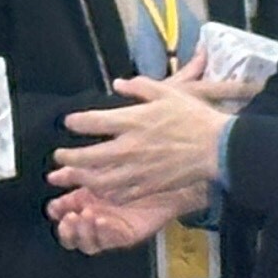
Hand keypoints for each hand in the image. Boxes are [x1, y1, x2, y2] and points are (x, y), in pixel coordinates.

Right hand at [50, 181, 190, 253]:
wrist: (165, 174)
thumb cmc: (135, 168)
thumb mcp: (100, 167)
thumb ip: (75, 173)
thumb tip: (53, 176)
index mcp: (85, 202)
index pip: (63, 215)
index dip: (57, 214)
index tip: (55, 207)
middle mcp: (96, 218)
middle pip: (72, 236)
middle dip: (67, 229)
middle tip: (69, 217)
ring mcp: (111, 229)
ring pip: (89, 243)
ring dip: (84, 231)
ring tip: (86, 216)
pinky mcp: (128, 234)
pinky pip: (112, 240)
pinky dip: (105, 231)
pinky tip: (102, 220)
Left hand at [53, 71, 238, 209]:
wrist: (218, 147)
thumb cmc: (194, 117)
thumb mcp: (167, 92)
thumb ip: (139, 87)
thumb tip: (117, 84)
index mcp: (133, 121)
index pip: (92, 122)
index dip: (75, 122)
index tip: (69, 123)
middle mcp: (129, 147)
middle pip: (88, 156)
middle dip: (68, 158)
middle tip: (59, 157)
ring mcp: (137, 170)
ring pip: (98, 180)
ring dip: (80, 179)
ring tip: (71, 176)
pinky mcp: (147, 187)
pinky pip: (119, 194)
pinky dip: (105, 193)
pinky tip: (99, 190)